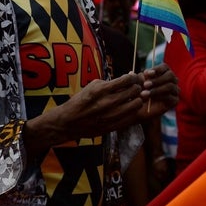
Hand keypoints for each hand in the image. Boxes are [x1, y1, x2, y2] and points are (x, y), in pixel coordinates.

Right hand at [28, 72, 145, 147]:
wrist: (68, 122)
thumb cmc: (81, 101)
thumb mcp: (92, 86)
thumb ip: (110, 83)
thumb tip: (129, 78)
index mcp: (101, 90)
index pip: (127, 80)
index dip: (133, 77)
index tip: (133, 78)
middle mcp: (107, 102)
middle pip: (134, 91)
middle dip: (137, 87)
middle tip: (135, 88)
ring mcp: (111, 116)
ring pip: (136, 104)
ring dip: (137, 99)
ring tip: (133, 99)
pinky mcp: (112, 127)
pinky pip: (131, 117)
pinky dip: (133, 111)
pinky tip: (129, 109)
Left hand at [138, 62, 178, 115]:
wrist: (141, 110)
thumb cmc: (139, 94)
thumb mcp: (137, 85)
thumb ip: (136, 79)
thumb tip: (131, 73)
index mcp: (164, 72)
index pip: (164, 67)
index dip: (156, 69)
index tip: (146, 73)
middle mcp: (172, 80)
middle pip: (170, 75)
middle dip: (157, 80)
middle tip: (145, 85)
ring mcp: (175, 90)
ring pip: (170, 86)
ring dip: (156, 89)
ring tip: (144, 94)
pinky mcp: (174, 101)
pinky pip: (170, 97)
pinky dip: (160, 97)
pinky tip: (151, 99)